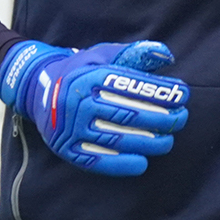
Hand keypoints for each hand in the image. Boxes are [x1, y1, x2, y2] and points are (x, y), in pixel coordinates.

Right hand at [0, 39, 189, 176]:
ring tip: (168, 140)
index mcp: (88, 76)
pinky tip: (142, 163)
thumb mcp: (101, 55)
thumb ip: (133, 54)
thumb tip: (166, 56)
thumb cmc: (80, 70)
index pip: (130, 85)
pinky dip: (121, 165)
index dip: (160, 91)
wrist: (37, 90)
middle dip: (161, 118)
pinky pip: (96, 161)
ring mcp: (70, 129)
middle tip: (181, 118)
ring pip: (116, 139)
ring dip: (147, 143)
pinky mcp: (66, 149)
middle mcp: (77, 102)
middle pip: (127, 114)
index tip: (183, 95)